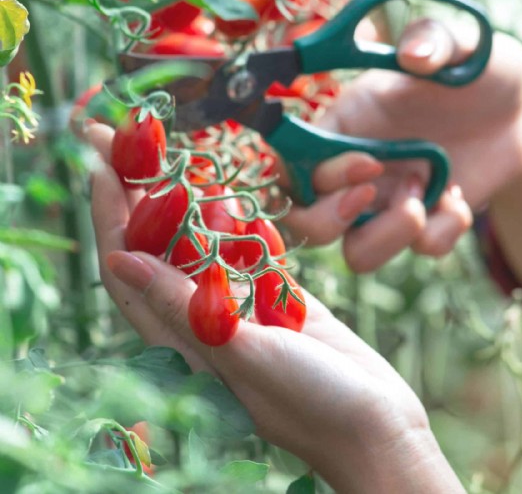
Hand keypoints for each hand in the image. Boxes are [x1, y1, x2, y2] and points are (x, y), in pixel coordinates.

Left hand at [86, 122, 463, 492]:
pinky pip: (252, 254)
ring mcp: (246, 311)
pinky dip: (239, 222)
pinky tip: (230, 191)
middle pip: (159, 248)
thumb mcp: (243, 354)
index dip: (112, 215)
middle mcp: (206, 322)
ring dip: (185, 201)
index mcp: (184, 341)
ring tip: (169, 151)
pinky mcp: (284, 303)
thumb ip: (184, 309)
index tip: (103, 160)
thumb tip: (120, 261)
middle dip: (137, 193)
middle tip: (123, 136)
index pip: (130, 269)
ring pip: (204, 246)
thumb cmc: (311, 404)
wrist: (376, 427)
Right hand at [281, 20, 521, 298]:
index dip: (317, 175)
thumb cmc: (478, 68)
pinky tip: (460, 198)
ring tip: (422, 201)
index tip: (370, 162)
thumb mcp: (461, 45)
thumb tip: (414, 54)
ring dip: (385, 238)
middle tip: (375, 192)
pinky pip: (421, 249)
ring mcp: (390, 202)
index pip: (293, 163)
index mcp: (346, 123)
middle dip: (328, 220)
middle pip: (303, 222)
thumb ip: (433, 40)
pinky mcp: (427, 224)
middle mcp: (357, 170)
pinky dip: (442, 231)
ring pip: (357, 254)